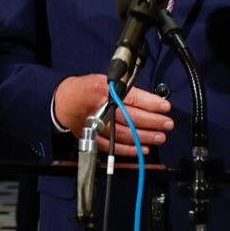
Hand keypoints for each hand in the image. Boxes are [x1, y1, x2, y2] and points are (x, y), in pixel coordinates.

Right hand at [53, 75, 173, 156]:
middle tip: (167, 124)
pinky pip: (113, 146)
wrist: (63, 102)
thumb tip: (149, 101)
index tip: (165, 106)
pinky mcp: (92, 137)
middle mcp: (99, 107)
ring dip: (144, 137)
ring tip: (159, 137)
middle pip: (130, 117)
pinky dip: (129, 150)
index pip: (132, 97)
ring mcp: (95, 124)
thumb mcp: (104, 81)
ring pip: (123, 134)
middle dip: (152, 122)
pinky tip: (142, 148)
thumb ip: (124, 90)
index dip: (151, 103)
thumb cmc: (85, 89)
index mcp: (102, 89)